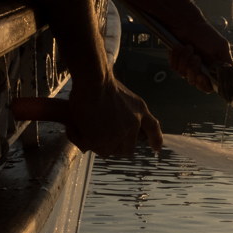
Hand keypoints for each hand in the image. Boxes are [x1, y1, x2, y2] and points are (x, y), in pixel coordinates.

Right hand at [15, 76, 161, 156]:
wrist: (94, 82)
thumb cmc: (102, 83)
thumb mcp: (125, 97)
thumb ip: (126, 112)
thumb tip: (117, 126)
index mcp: (140, 111)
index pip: (152, 128)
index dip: (155, 140)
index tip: (157, 148)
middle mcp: (133, 126)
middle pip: (127, 149)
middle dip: (115, 148)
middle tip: (100, 140)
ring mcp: (119, 135)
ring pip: (107, 151)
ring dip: (96, 144)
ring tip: (84, 129)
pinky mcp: (103, 141)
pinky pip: (90, 147)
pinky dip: (81, 139)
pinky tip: (75, 128)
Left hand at [167, 20, 231, 92]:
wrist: (186, 23)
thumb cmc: (205, 33)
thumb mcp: (221, 47)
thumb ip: (227, 63)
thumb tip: (231, 77)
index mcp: (212, 68)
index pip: (209, 86)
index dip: (205, 85)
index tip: (202, 76)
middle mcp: (200, 70)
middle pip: (195, 82)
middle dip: (194, 69)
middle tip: (196, 57)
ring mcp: (187, 67)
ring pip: (183, 74)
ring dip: (185, 59)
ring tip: (188, 47)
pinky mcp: (176, 62)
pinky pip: (174, 67)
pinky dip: (177, 56)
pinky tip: (179, 46)